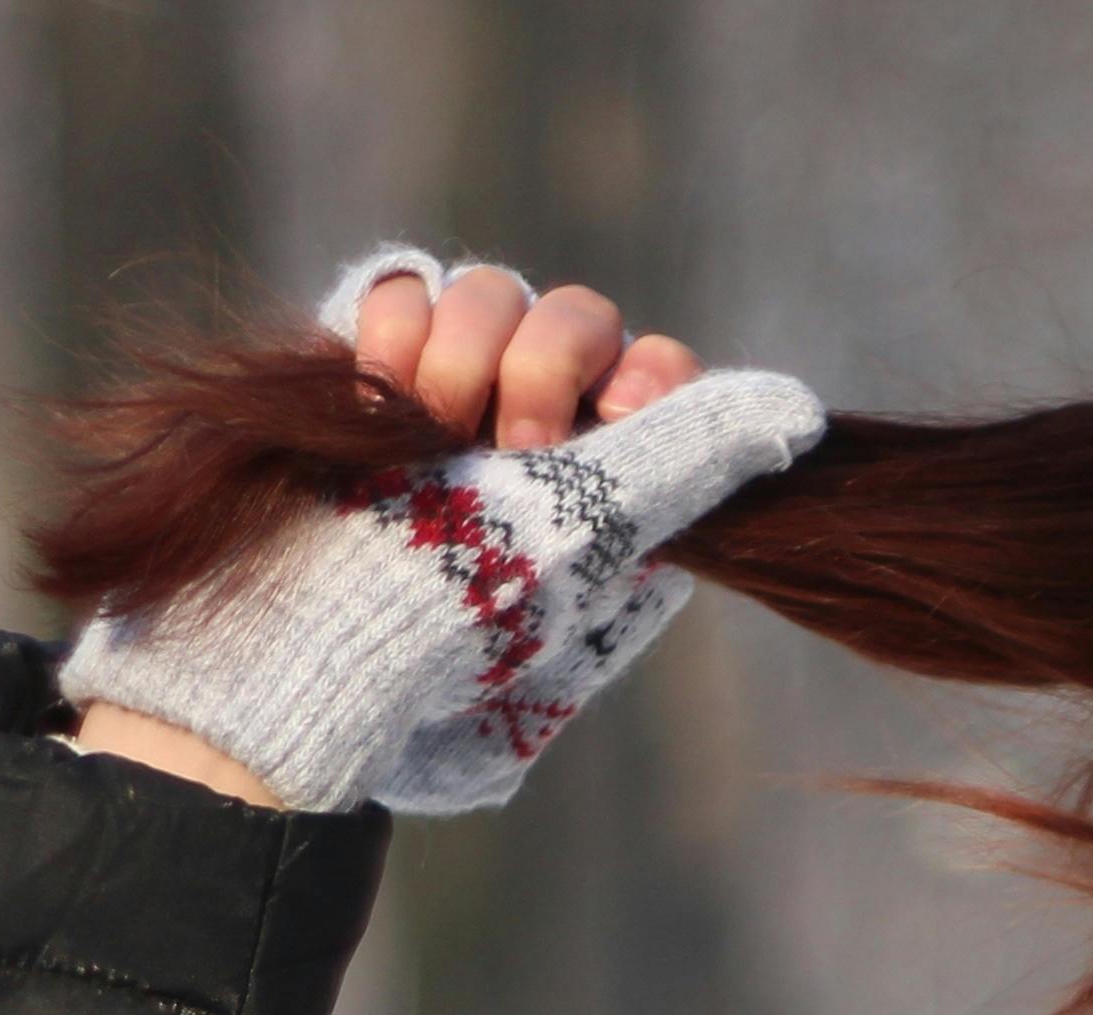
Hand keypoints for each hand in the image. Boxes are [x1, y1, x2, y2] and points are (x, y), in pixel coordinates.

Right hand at [59, 248, 822, 815]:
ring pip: (495, 291)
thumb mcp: (587, 556)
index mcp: (606, 496)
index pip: (662, 376)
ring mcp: (451, 399)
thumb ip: (680, 468)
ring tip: (426, 439)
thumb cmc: (449, 634)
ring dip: (463, 355)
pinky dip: (393, 330)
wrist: (301, 649)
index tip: (606, 426)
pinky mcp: (367, 372)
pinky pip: (406, 287)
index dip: (646, 380)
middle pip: (580, 316)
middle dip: (546, 368)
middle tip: (508, 450)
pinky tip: (378, 403)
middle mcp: (536, 439)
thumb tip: (791, 410)